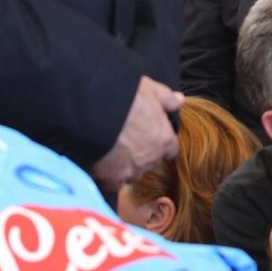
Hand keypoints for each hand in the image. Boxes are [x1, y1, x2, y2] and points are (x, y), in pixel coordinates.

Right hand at [91, 77, 182, 191]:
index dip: (160, 141)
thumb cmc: (122, 99)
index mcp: (164, 139)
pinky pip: (114, 181)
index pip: (170, 148)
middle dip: (143, 152)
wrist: (92, 113)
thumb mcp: (148, 89)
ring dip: (127, 164)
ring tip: (114, 148)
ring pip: (133, 172)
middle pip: (152, 161)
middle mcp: (151, 158)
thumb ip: (166, 97)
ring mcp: (132, 171)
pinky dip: (110, 173)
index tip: (149, 134)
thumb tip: (179, 101)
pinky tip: (103, 159)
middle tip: (127, 138)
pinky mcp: (112, 179)